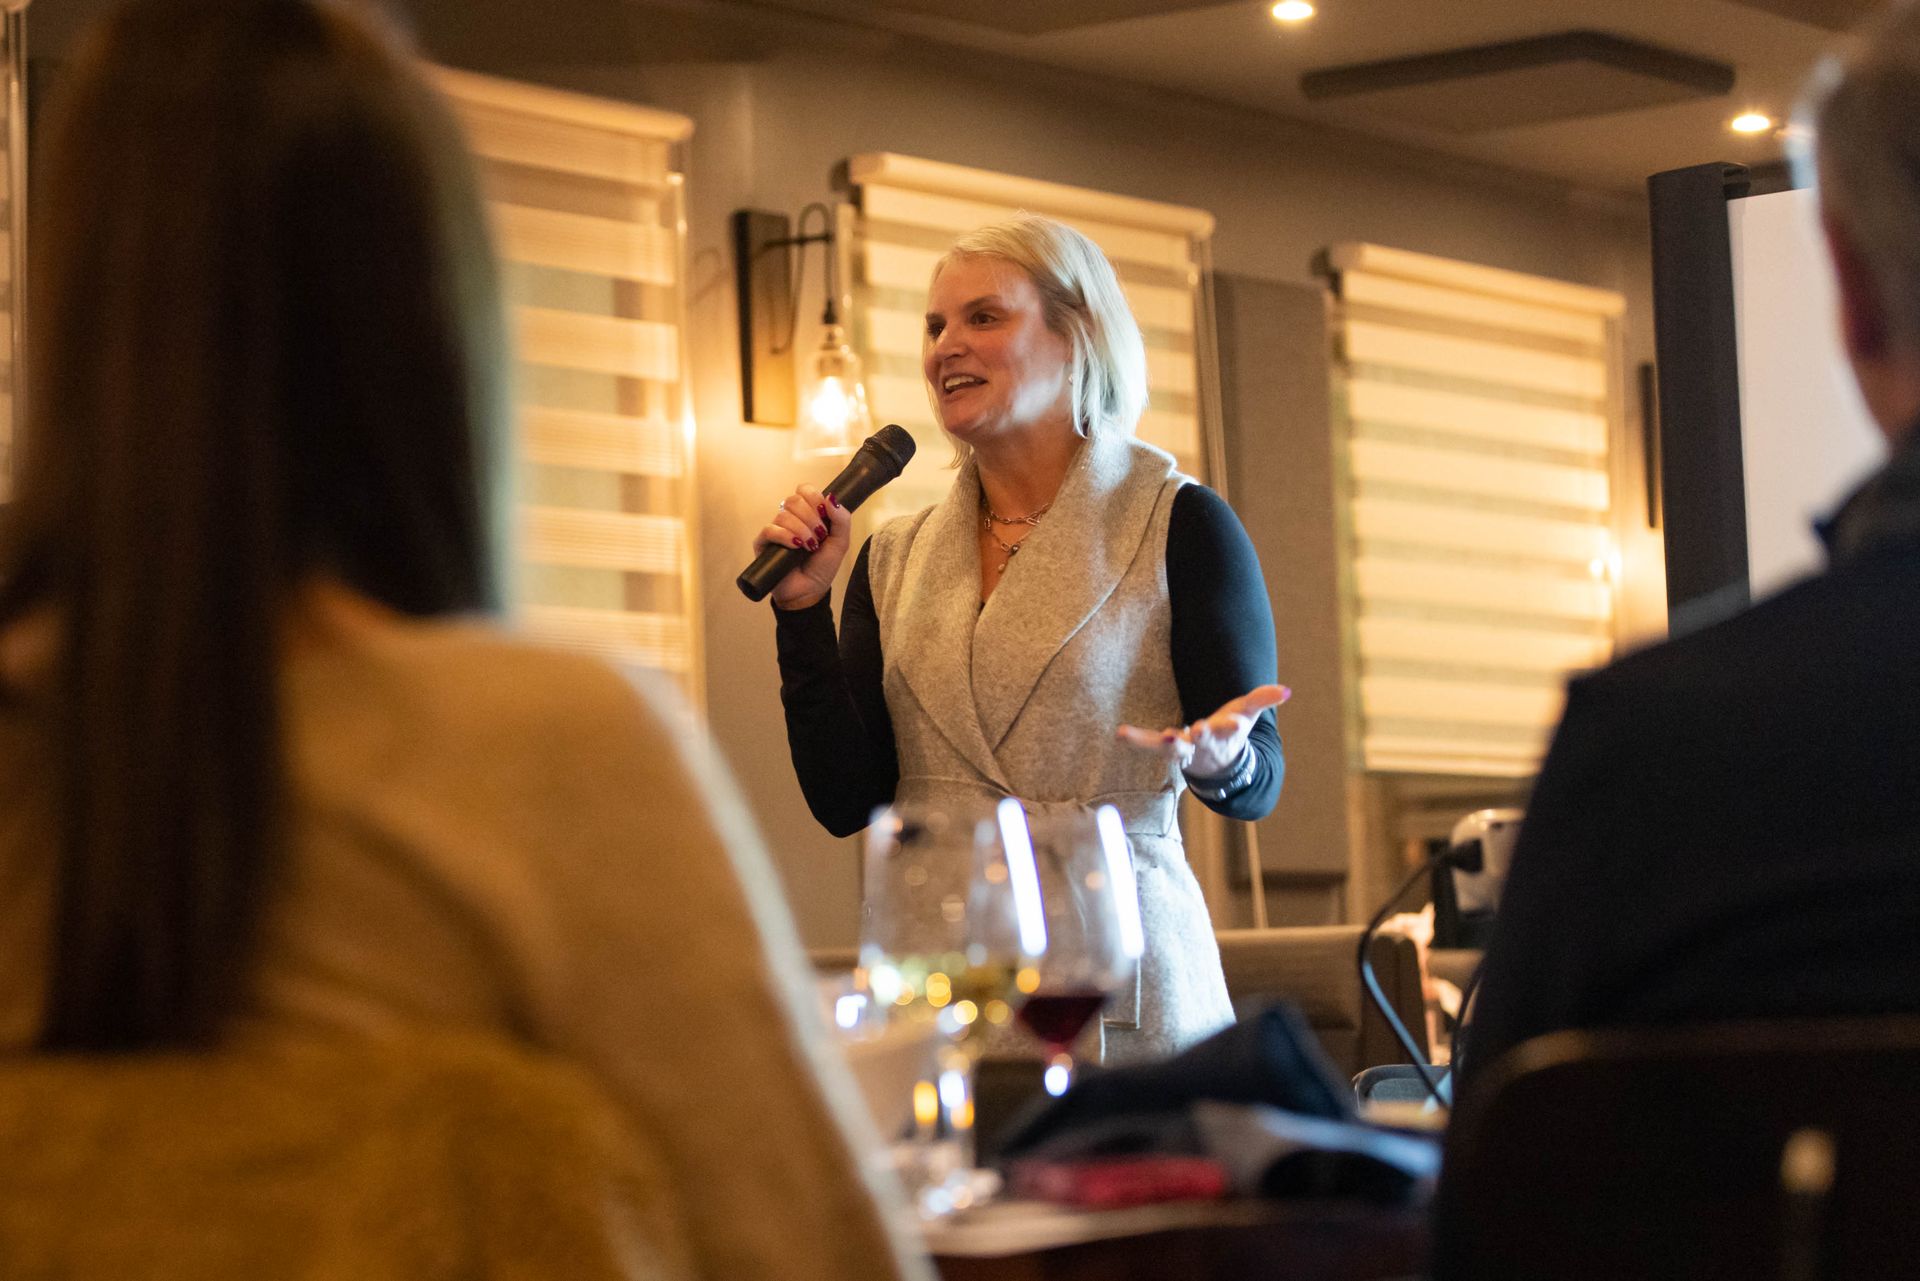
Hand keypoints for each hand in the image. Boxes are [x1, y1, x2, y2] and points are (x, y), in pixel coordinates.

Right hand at [753, 483, 852, 609]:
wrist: (810, 591)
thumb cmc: (822, 567)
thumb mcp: (840, 542)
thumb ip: (842, 519)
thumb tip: (831, 497)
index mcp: (807, 513)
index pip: (804, 490)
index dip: (814, 497)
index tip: (824, 514)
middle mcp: (789, 518)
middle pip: (793, 499)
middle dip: (811, 517)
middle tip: (819, 535)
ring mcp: (775, 530)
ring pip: (783, 515)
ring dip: (801, 530)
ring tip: (809, 546)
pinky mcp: (762, 543)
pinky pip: (770, 529)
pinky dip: (785, 536)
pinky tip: (795, 547)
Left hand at [1116, 684, 1290, 778]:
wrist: (1217, 765)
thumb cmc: (1231, 732)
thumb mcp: (1248, 713)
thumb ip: (1263, 699)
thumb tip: (1285, 690)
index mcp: (1225, 733)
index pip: (1229, 730)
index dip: (1228, 726)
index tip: (1229, 724)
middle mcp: (1205, 743)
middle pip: (1202, 741)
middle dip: (1200, 736)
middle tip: (1197, 730)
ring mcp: (1185, 748)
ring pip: (1175, 749)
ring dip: (1165, 743)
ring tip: (1158, 736)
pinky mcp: (1167, 747)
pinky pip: (1149, 745)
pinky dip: (1136, 740)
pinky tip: (1121, 733)